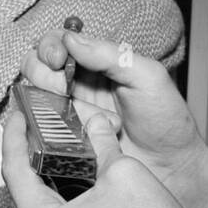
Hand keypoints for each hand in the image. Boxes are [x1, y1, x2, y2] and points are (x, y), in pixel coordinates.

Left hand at [2, 109, 205, 207]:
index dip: (13, 138)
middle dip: (38, 168)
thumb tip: (95, 125)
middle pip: (28, 200)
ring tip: (69, 171)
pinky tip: (84, 206)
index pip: (14, 172)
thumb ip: (100, 144)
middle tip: (46, 140)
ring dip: (54, 197)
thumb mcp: (124, 173)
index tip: (16, 121)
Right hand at [19, 28, 207, 207]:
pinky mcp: (64, 141)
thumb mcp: (147, 77)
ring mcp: (69, 114)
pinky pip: (40, 129)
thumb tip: (71, 38)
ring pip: (35, 96)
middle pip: (37, 66)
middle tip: (63, 86)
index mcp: (98, 64)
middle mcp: (79, 85)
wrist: (173, 169)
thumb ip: (109, 54)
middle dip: (43, 73)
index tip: (59, 59)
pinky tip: (70, 133)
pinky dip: (47, 127)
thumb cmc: (167, 121)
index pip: (60, 42)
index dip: (51, 46)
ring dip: (49, 101)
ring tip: (80, 115)